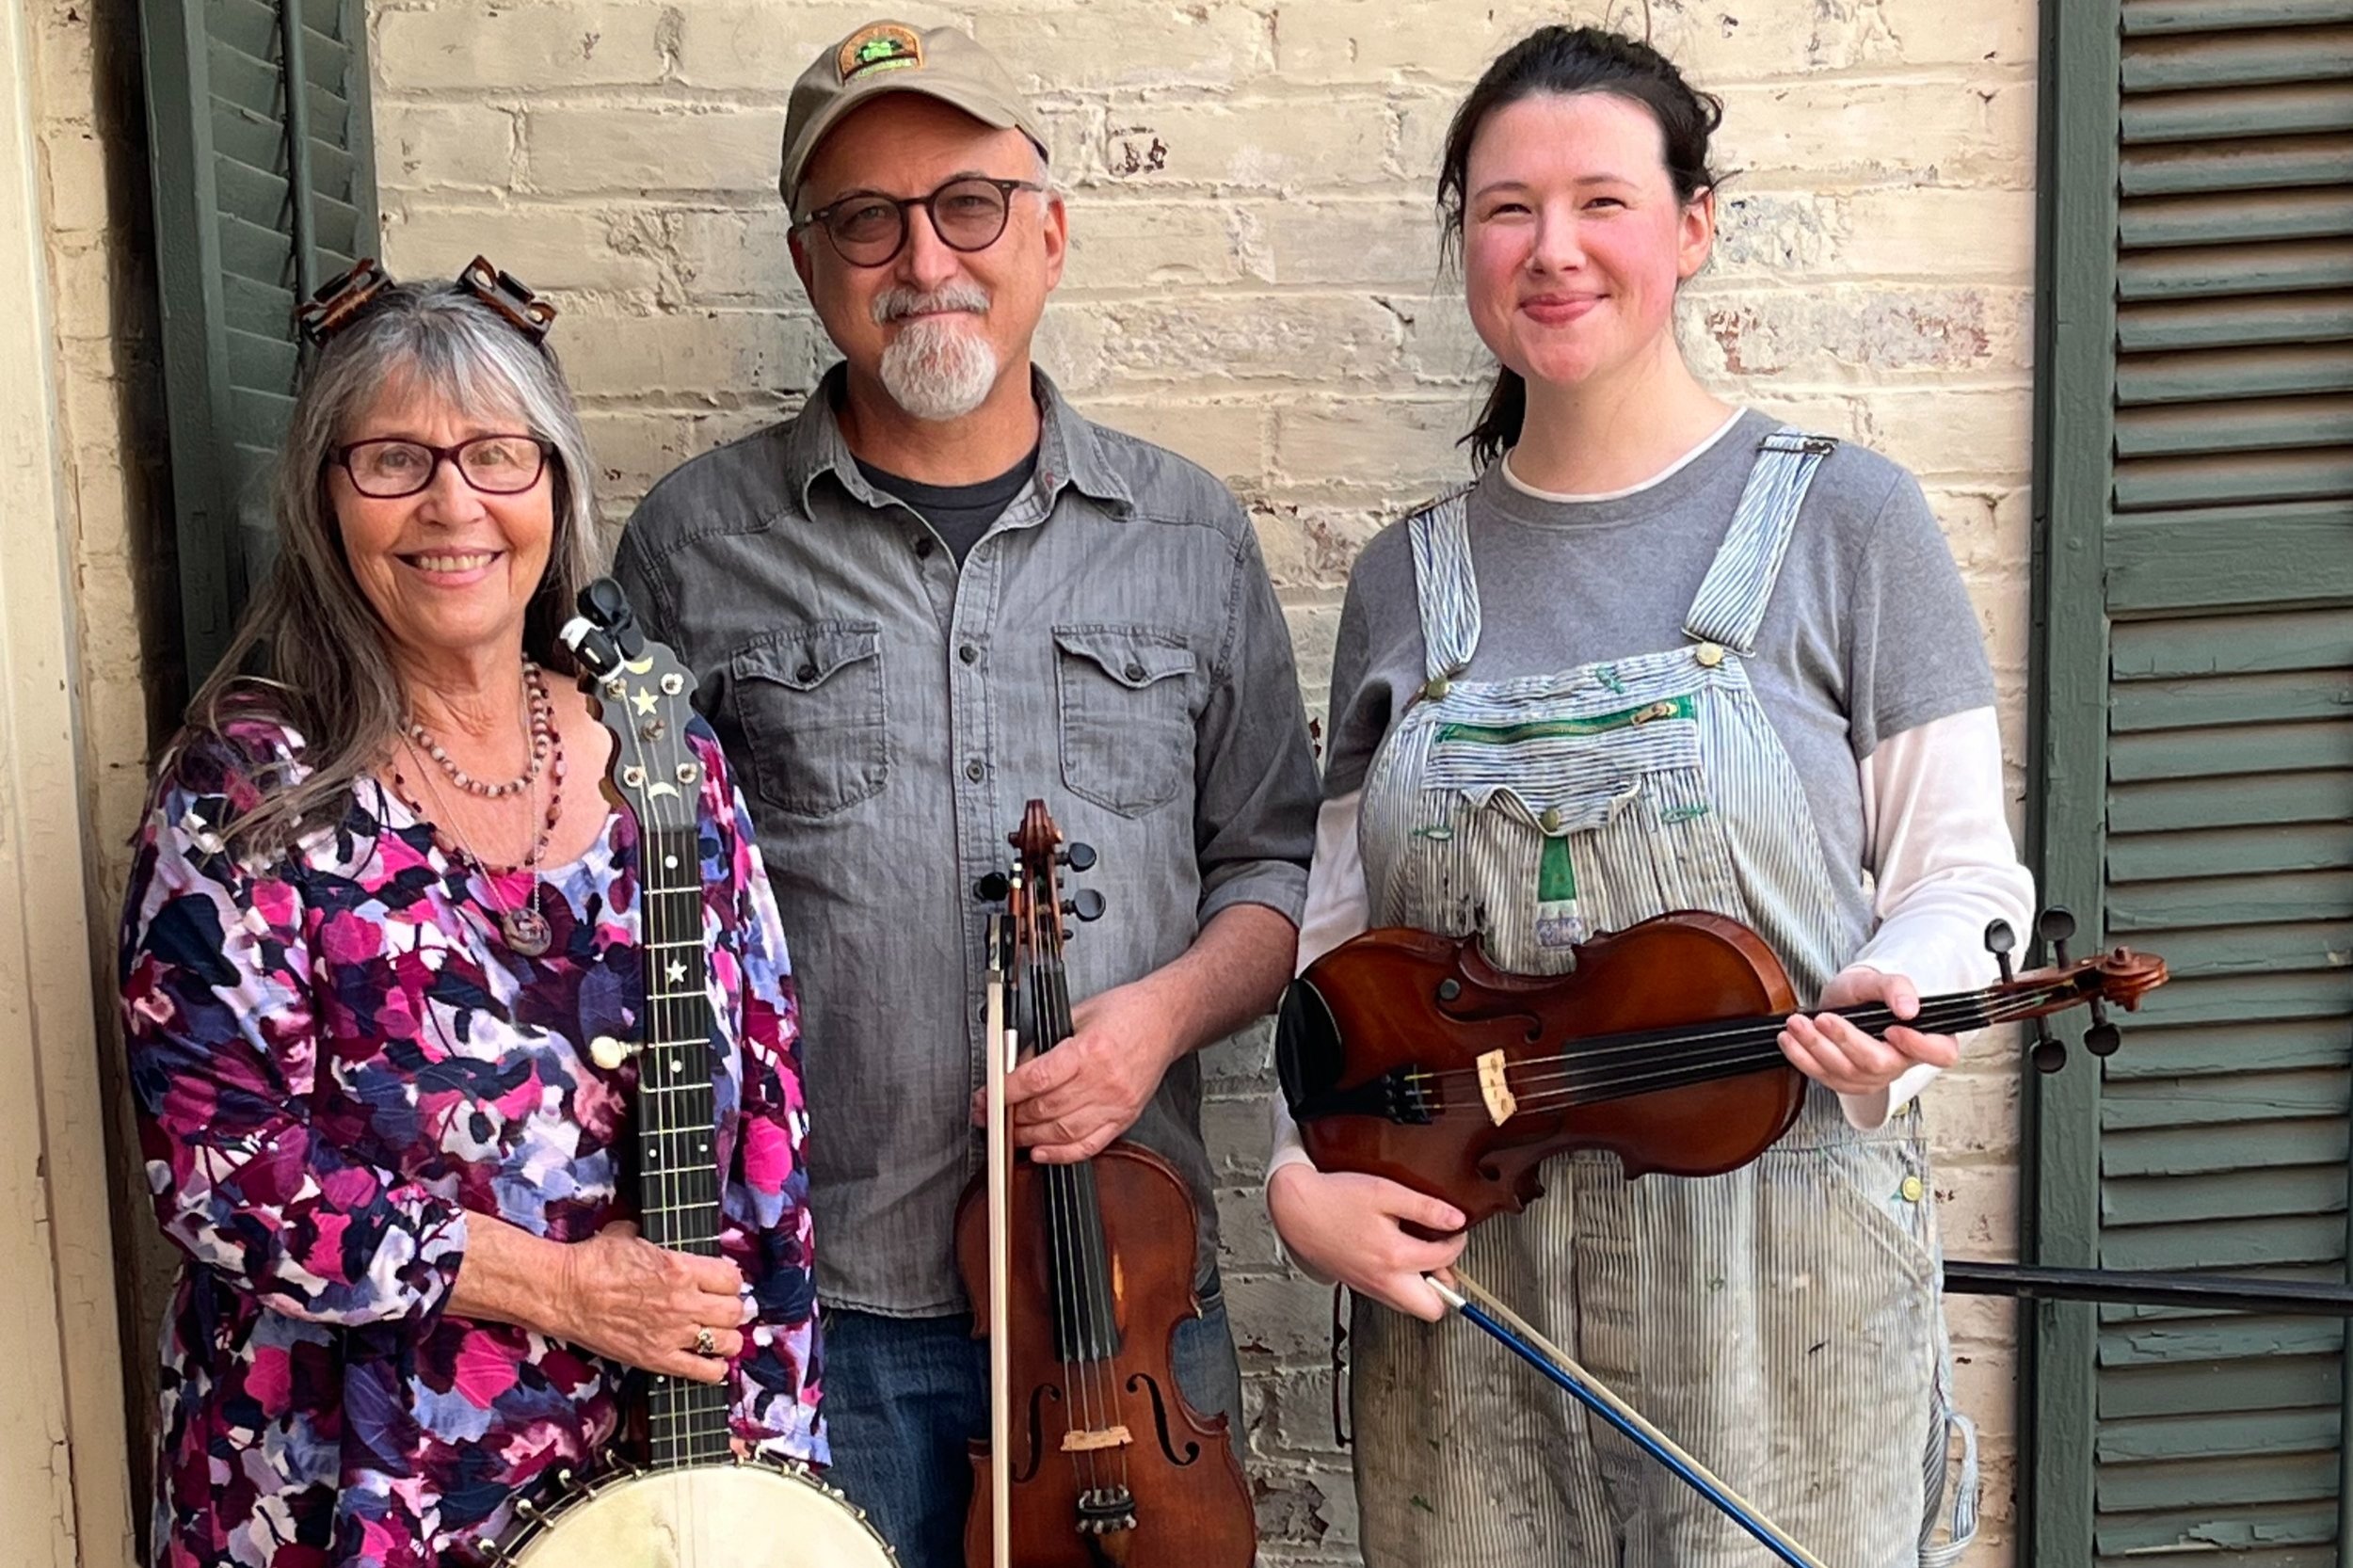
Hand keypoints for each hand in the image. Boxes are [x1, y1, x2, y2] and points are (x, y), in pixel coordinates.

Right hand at [553, 1220, 749, 1384]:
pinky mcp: (657, 1359)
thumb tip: (666, 1238)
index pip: (732, 1278)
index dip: (730, 1280)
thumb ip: (660, 1241)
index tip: (723, 1282)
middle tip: (723, 1308)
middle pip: (735, 1310)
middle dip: (732, 1308)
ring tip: (718, 1333)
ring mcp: (672, 1333)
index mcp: (681, 1268)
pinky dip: (714, 1368)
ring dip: (727, 1337)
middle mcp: (683, 1302)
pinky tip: (710, 1360)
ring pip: (727, 1342)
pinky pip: (703, 1372)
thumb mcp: (633, 1236)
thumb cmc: (593, 1262)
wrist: (564, 1293)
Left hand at [973, 979, 1182, 1163]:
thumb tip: (1013, 1071)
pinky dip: (1062, 1154)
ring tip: (1012, 1133)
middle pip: (1047, 1108)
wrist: (1165, 1021)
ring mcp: (1116, 1103)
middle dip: (1012, 1116)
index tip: (987, 1097)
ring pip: (1063, 1131)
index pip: (1038, 1078)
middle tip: (991, 1116)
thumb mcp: (1077, 1014)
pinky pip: (1089, 1145)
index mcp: (1090, 1049)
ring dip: (1030, 1137)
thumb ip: (1044, 1045)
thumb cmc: (1125, 1013)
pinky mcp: (1125, 1117)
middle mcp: (1104, 1080)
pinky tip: (1042, 1153)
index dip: (1006, 1092)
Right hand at [1267, 1164, 1467, 1322]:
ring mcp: (1371, 1288)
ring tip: (1419, 1257)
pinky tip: (1397, 1258)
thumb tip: (1455, 1219)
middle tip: (1441, 1260)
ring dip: (1424, 1288)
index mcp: (1394, 1257)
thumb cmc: (1335, 1199)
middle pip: (1432, 1309)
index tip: (1454, 1230)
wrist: (1296, 1210)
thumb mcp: (1384, 1191)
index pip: (1444, 1259)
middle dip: (1445, 1287)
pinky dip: (1403, 1285)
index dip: (1457, 1241)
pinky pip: (1392, 1298)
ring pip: (1411, 1307)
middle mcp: (1384, 1281)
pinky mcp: (1360, 1286)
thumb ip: (1424, 1207)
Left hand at [1778, 965, 1959, 1097]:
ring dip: (1816, 1047)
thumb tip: (1909, 1008)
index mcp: (1923, 1039)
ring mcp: (1872, 1077)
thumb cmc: (1867, 992)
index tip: (1894, 1029)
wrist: (1843, 1001)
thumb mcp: (1879, 980)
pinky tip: (1788, 1040)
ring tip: (1797, 1023)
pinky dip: (1802, 1058)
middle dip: (1846, 1040)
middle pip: (1878, 1063)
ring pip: (1846, 1073)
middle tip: (1823, 1018)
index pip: (1940, 1053)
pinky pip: (1824, 1077)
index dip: (1920, 1046)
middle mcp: (1900, 1063)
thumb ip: (1896, 987)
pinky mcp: (1845, 1082)